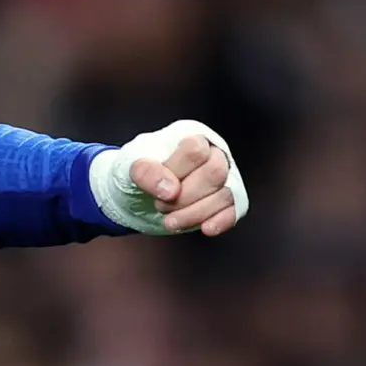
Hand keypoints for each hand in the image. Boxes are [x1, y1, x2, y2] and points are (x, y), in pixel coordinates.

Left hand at [93, 119, 250, 237]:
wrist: (136, 194)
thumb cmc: (136, 174)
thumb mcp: (130, 168)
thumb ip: (147, 172)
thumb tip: (170, 190)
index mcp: (191, 136)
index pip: (196, 149)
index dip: (177, 172)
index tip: (159, 191)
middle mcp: (213, 154)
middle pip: (215, 173)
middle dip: (185, 197)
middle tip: (161, 205)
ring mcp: (223, 178)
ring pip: (224, 194)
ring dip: (195, 214)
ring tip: (170, 221)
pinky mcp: (225, 202)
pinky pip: (235, 210)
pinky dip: (221, 221)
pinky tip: (206, 228)